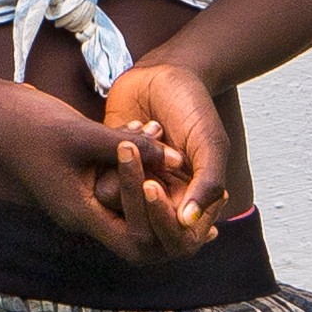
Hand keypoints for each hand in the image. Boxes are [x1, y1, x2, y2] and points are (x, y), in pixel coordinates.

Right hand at [0, 75, 209, 262]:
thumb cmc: (30, 122)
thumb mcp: (84, 133)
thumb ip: (131, 146)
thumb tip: (177, 157)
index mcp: (79, 212)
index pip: (134, 243)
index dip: (163, 229)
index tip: (187, 202)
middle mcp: (79, 212)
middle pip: (134, 230)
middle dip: (163, 210)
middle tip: (192, 189)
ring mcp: (76, 196)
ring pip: (125, 200)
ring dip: (149, 178)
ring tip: (172, 151)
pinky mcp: (75, 178)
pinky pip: (113, 181)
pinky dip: (133, 165)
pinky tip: (150, 136)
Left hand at [99, 57, 230, 232]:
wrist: (165, 72)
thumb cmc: (194, 107)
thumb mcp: (210, 143)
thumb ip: (207, 183)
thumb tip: (188, 222)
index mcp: (191, 200)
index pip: (178, 238)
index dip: (163, 220)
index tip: (153, 186)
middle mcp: (162, 199)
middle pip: (144, 229)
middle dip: (139, 194)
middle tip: (138, 155)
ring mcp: (135, 185)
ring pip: (119, 203)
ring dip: (131, 167)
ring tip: (153, 127)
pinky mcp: (110, 169)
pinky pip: (101, 180)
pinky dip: (115, 154)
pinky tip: (135, 124)